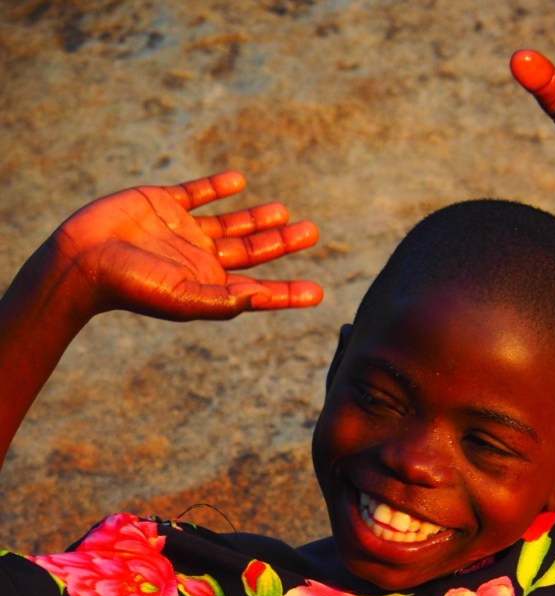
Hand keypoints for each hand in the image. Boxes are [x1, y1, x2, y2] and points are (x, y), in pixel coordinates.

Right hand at [52, 171, 322, 319]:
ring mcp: (182, 232)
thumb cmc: (130, 286)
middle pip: (251, 252)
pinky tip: (237, 181)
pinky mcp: (162, 204)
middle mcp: (200, 261)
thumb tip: (257, 299)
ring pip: (230, 224)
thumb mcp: (180, 299)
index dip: (288, 293)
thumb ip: (221, 300)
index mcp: (209, 288)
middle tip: (312, 232)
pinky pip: (196, 194)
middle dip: (281, 244)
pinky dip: (217, 187)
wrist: (81, 259)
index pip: (258, 291)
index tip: (318, 292)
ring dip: (257, 218)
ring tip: (284, 211)